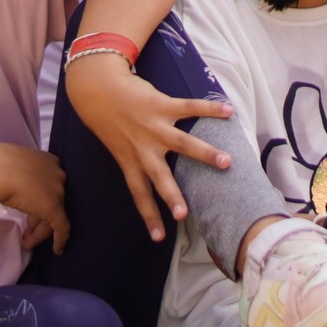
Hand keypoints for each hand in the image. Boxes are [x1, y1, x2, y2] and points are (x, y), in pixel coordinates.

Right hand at [0, 143, 69, 254]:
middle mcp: (58, 175)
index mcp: (49, 161)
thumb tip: (7, 181)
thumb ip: (18, 173)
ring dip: (39, 231)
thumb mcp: (11, 166)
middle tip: (27, 231)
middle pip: (52, 200)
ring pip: (54, 215)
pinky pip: (62, 227)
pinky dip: (60, 239)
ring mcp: (57, 191)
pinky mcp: (54, 208)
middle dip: (38, 218)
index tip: (30, 212)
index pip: (47, 185)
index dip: (39, 201)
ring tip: (27, 243)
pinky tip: (57, 250)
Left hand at [64, 56, 235, 239]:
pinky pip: (190, 107)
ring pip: (183, 143)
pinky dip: (210, 109)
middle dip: (172, 196)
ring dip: (206, 153)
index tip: (158, 237)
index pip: (139, 194)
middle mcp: (143, 148)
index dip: (149, 216)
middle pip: (160, 177)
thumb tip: (158, 175)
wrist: (97, 89)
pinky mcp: (162, 106)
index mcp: (130, 161)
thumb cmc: (110, 120)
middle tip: (184, 214)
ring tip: (227, 162)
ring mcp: (154, 127)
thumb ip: (137, 160)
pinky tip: (229, 112)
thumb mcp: (120, 146)